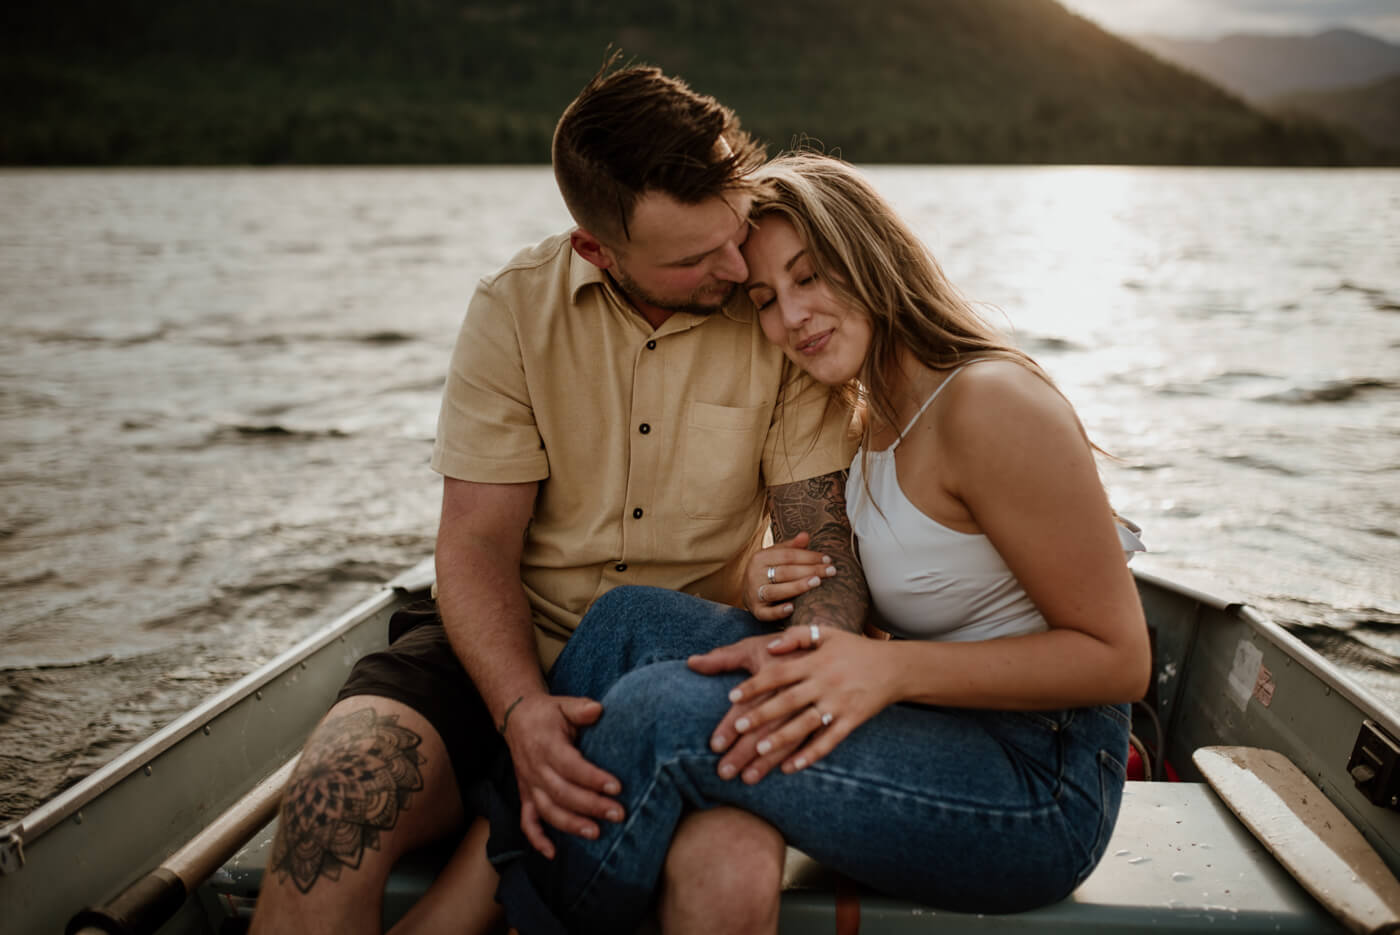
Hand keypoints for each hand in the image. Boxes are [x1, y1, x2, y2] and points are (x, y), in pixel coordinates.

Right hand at [502, 692, 624, 858]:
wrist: (517, 718)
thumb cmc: (548, 713)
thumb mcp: (563, 704)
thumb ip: (580, 708)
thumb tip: (597, 709)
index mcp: (546, 746)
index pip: (571, 766)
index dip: (592, 778)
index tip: (616, 787)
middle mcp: (536, 768)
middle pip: (563, 793)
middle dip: (591, 806)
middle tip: (618, 814)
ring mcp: (529, 784)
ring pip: (548, 810)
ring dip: (570, 825)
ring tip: (595, 833)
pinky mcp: (526, 795)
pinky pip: (527, 821)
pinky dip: (537, 839)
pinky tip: (552, 853)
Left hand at [706, 626, 892, 773]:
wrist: (895, 667)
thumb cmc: (854, 649)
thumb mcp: (826, 634)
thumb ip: (796, 636)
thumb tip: (769, 646)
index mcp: (815, 661)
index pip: (779, 673)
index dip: (755, 684)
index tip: (732, 696)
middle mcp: (825, 683)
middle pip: (788, 701)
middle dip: (762, 714)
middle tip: (738, 728)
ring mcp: (839, 704)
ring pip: (806, 724)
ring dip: (782, 739)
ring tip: (759, 751)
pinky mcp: (852, 721)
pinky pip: (829, 741)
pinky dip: (810, 755)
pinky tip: (790, 767)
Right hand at [744, 532, 836, 621]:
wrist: (747, 592)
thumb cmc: (768, 571)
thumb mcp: (776, 556)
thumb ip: (791, 547)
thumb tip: (805, 535)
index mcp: (760, 558)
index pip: (787, 555)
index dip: (809, 556)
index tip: (828, 559)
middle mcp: (754, 575)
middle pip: (785, 572)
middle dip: (810, 570)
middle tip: (831, 571)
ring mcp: (754, 594)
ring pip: (776, 591)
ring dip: (797, 587)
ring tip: (817, 582)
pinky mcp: (756, 611)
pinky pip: (767, 613)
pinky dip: (779, 611)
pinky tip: (793, 608)